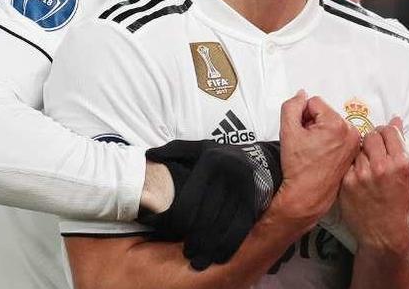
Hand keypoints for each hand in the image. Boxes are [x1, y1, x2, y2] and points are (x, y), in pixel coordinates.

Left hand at [139, 140, 281, 269]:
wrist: (259, 158)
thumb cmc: (218, 156)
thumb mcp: (197, 147)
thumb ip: (173, 150)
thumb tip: (150, 155)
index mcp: (211, 161)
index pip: (190, 199)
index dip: (179, 222)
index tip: (173, 233)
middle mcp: (230, 173)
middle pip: (207, 216)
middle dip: (195, 239)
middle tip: (187, 253)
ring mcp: (245, 188)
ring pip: (223, 224)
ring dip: (209, 247)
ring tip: (199, 261)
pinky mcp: (256, 201)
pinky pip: (242, 228)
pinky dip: (229, 245)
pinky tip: (219, 257)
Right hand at [272, 91, 359, 228]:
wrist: (308, 195)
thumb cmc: (299, 168)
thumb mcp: (288, 131)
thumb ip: (292, 106)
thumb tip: (302, 95)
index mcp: (337, 124)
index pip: (314, 102)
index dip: (302, 116)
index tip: (301, 134)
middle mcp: (351, 132)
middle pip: (325, 113)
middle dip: (313, 123)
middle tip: (307, 143)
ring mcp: (354, 143)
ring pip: (332, 123)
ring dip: (321, 132)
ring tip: (315, 150)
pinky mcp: (354, 152)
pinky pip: (340, 135)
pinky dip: (330, 141)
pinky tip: (323, 154)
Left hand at [339, 117, 408, 255]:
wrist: (383, 233)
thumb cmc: (397, 204)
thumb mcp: (406, 175)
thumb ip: (399, 147)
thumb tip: (395, 121)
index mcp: (401, 163)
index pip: (389, 131)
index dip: (385, 132)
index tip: (383, 137)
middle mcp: (381, 166)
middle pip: (371, 135)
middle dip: (372, 140)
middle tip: (373, 151)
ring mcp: (362, 174)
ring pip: (357, 147)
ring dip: (360, 152)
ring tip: (365, 166)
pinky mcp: (346, 181)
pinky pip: (346, 161)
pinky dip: (350, 164)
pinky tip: (356, 174)